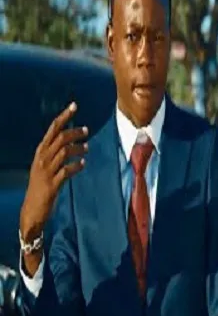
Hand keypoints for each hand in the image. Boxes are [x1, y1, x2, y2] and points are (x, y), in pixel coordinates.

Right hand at [20, 102, 87, 252]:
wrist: (32, 209)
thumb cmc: (42, 186)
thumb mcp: (46, 166)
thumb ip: (55, 153)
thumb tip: (71, 141)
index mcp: (40, 152)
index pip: (52, 129)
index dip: (64, 116)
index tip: (74, 106)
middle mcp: (41, 159)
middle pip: (59, 138)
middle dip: (74, 132)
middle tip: (86, 131)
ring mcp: (46, 171)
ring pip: (64, 152)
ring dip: (78, 149)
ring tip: (86, 149)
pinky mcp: (52, 184)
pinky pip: (66, 171)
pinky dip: (75, 167)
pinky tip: (82, 165)